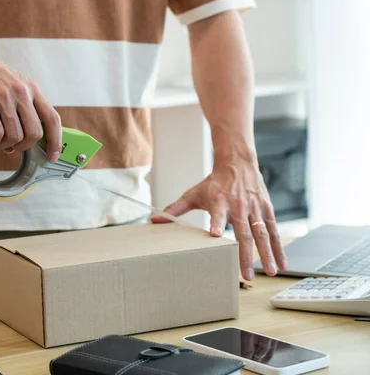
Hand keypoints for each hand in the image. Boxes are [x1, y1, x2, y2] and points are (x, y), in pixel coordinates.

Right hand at [0, 31, 61, 160]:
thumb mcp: (14, 84)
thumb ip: (23, 106)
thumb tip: (26, 137)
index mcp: (32, 89)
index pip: (52, 118)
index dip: (56, 141)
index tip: (53, 156)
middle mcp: (21, 92)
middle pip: (34, 133)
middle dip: (24, 146)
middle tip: (12, 147)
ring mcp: (3, 96)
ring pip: (14, 136)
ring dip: (4, 146)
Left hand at [151, 159, 287, 280]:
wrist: (237, 163)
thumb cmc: (213, 183)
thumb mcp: (193, 194)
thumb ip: (175, 209)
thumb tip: (154, 220)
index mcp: (220, 201)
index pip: (218, 214)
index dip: (217, 223)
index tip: (215, 235)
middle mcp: (239, 205)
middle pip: (243, 232)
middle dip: (245, 254)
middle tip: (246, 274)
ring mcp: (255, 208)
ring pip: (262, 234)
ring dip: (267, 254)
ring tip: (270, 272)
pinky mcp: (267, 210)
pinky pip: (274, 231)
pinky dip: (279, 248)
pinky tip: (282, 264)